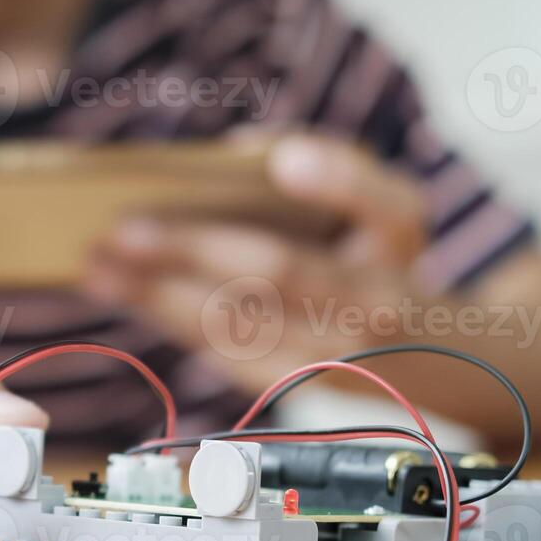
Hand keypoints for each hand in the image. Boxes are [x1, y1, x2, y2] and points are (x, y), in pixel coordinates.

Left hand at [83, 134, 432, 389]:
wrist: (442, 360)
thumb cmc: (392, 262)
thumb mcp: (391, 205)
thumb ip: (339, 166)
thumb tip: (250, 150)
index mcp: (401, 238)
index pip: (378, 205)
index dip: (335, 181)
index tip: (285, 161)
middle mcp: (375, 301)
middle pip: (274, 274)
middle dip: (189, 250)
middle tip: (118, 230)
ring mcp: (340, 356)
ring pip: (239, 324)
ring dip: (159, 296)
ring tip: (99, 269)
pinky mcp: (305, 390)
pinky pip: (231, 356)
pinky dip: (177, 325)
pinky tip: (131, 297)